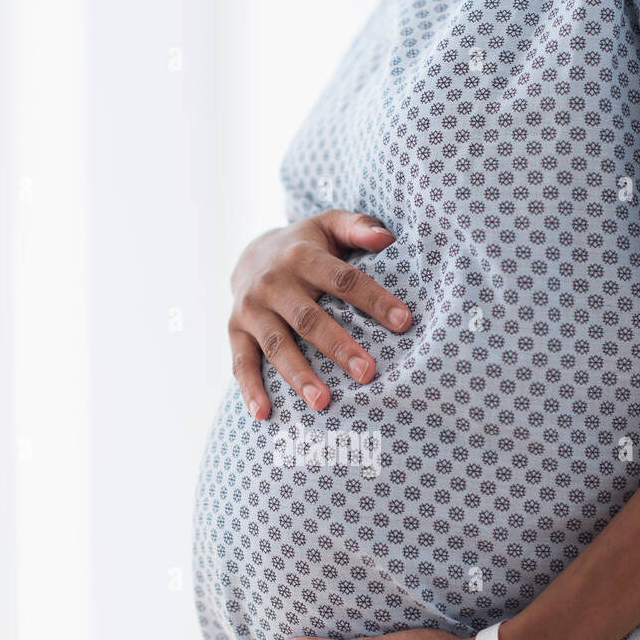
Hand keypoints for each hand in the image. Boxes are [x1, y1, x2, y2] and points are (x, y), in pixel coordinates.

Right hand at [229, 209, 411, 419]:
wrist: (250, 254)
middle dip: (338, 346)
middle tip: (367, 373)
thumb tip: (387, 236)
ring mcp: (252, 309)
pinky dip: (250, 390)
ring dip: (299, 375)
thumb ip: (358, 226)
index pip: (344, 280)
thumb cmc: (306, 246)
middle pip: (309, 318)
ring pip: (277, 345)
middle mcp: (274, 283)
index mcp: (302, 256)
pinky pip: (241, 363)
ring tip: (323, 403)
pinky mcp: (235, 331)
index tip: (404, 323)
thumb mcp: (330, 225)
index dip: (374, 300)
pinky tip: (264, 415)